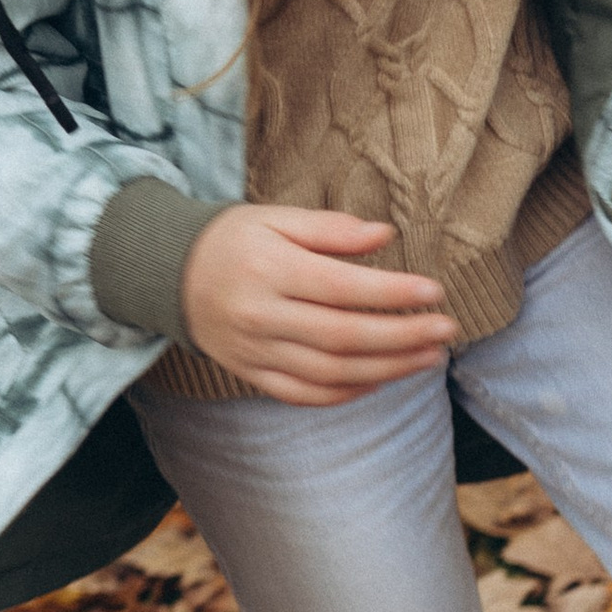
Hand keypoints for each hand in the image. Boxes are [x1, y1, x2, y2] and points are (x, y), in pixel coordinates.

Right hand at [179, 205, 456, 406]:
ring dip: (387, 369)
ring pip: (330, 372)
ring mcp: (254, 351)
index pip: (341, 288)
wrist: (166, 273)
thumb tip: (384, 235)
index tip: (434, 291)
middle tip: (446, 330)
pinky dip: (347, 394)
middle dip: (402, 336)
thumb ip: (329, 228)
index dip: (392, 293)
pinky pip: (304, 394)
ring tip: (428, 358)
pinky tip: (381, 380)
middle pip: (343, 336)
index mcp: (269, 270)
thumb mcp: (274, 217)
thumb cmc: (231, 238)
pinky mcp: (250, 372)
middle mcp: (261, 316)